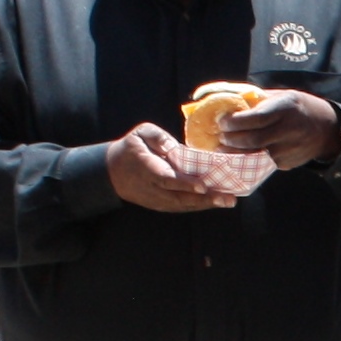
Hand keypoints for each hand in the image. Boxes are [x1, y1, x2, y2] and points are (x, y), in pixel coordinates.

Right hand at [106, 122, 230, 213]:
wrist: (112, 172)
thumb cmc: (131, 148)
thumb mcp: (140, 133)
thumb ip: (157, 136)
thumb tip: (175, 147)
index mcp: (146, 168)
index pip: (167, 178)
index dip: (185, 184)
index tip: (203, 186)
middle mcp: (152, 188)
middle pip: (179, 197)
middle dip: (204, 199)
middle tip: (227, 198)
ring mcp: (156, 200)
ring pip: (182, 205)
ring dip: (206, 205)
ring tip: (228, 201)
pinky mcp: (160, 205)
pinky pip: (181, 207)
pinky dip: (199, 206)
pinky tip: (216, 203)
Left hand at [220, 87, 340, 168]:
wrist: (326, 129)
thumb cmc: (298, 108)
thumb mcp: (282, 96)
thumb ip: (258, 100)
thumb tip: (228, 99)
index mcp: (286, 109)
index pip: (257, 118)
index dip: (236, 122)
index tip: (222, 121)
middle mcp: (289, 130)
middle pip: (254, 140)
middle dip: (232, 140)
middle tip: (220, 137)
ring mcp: (288, 150)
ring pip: (255, 156)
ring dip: (235, 154)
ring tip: (222, 149)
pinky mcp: (286, 163)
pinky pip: (262, 163)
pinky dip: (248, 160)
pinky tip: (238, 156)